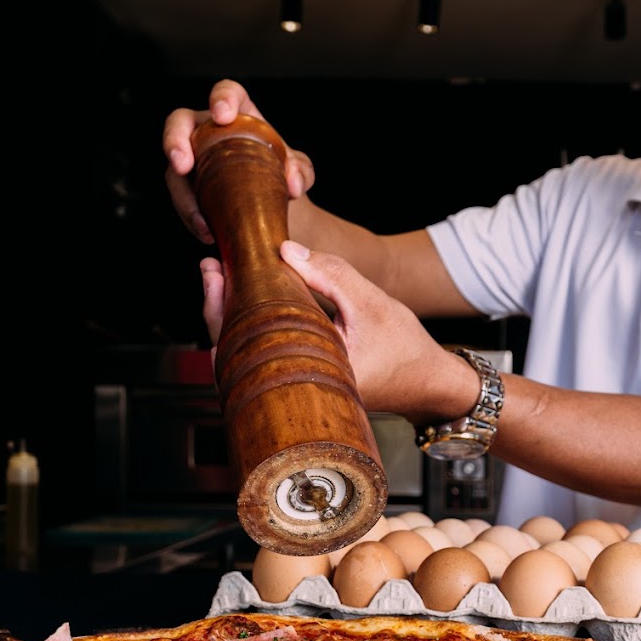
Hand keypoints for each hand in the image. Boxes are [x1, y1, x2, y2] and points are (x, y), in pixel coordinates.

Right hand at [162, 79, 316, 243]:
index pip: (225, 92)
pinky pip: (181, 201)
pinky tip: (207, 232)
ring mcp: (193, 159)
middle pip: (179, 123)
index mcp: (238, 114)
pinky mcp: (187, 188)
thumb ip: (301, 171)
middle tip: (183, 165)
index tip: (222, 116)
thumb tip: (293, 183)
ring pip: (174, 171)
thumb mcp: (299, 171)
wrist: (274, 206)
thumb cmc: (283, 175)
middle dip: (175, 140)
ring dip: (183, 195)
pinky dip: (191, 217)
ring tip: (202, 221)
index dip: (220, 98)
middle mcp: (208, 131)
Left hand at [198, 244, 476, 423]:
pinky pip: (264, 359)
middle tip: (211, 270)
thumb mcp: (371, 301)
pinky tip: (242, 305)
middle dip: (218, 307)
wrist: (429, 382)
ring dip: (230, 318)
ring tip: (220, 281)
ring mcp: (300, 391)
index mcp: (316, 374)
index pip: (252, 340)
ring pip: (248, 358)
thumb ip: (330, 273)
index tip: (217, 270)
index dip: (225, 304)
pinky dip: (249, 331)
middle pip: (238, 353)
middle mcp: (301, 390)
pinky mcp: (303, 385)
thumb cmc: (406, 347)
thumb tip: (284, 249)